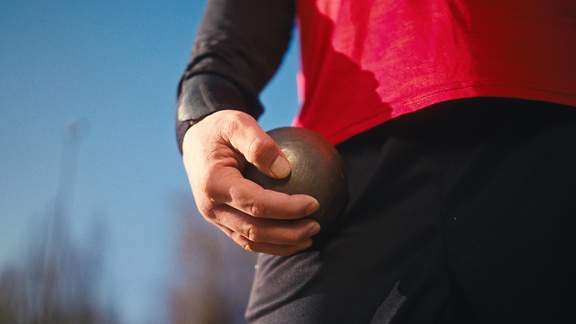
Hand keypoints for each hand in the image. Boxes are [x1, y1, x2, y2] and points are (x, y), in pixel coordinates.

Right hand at [182, 110, 320, 255]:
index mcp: (214, 184)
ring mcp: (214, 218)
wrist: (196, 141)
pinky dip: (271, 244)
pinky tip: (294, 237)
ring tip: (310, 238)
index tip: (314, 203)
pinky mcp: (221, 222)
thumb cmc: (221, 128)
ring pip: (250, 242)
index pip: (255, 203)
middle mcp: (211, 207)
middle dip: (288, 233)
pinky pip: (247, 239)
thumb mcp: (237, 123)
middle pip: (254, 230)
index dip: (286, 208)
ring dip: (282, 245)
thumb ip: (259, 144)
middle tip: (316, 225)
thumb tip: (285, 171)